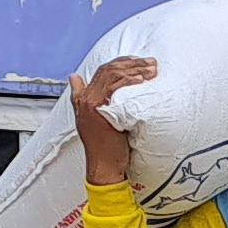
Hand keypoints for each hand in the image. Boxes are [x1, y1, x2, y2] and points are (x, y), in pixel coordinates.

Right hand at [69, 57, 157, 185]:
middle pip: (109, 70)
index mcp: (84, 97)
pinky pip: (116, 87)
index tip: (139, 61)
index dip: (122, 63)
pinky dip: (129, 81)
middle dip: (133, 63)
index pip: (103, 71)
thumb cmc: (104, 147)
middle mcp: (85, 98)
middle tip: (151, 63)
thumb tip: (75, 77)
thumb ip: (87, 99)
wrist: (103, 166)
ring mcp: (90, 103)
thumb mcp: (94, 120)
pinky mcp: (99, 109)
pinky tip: (142, 80)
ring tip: (151, 69)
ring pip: (113, 75)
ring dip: (135, 70)